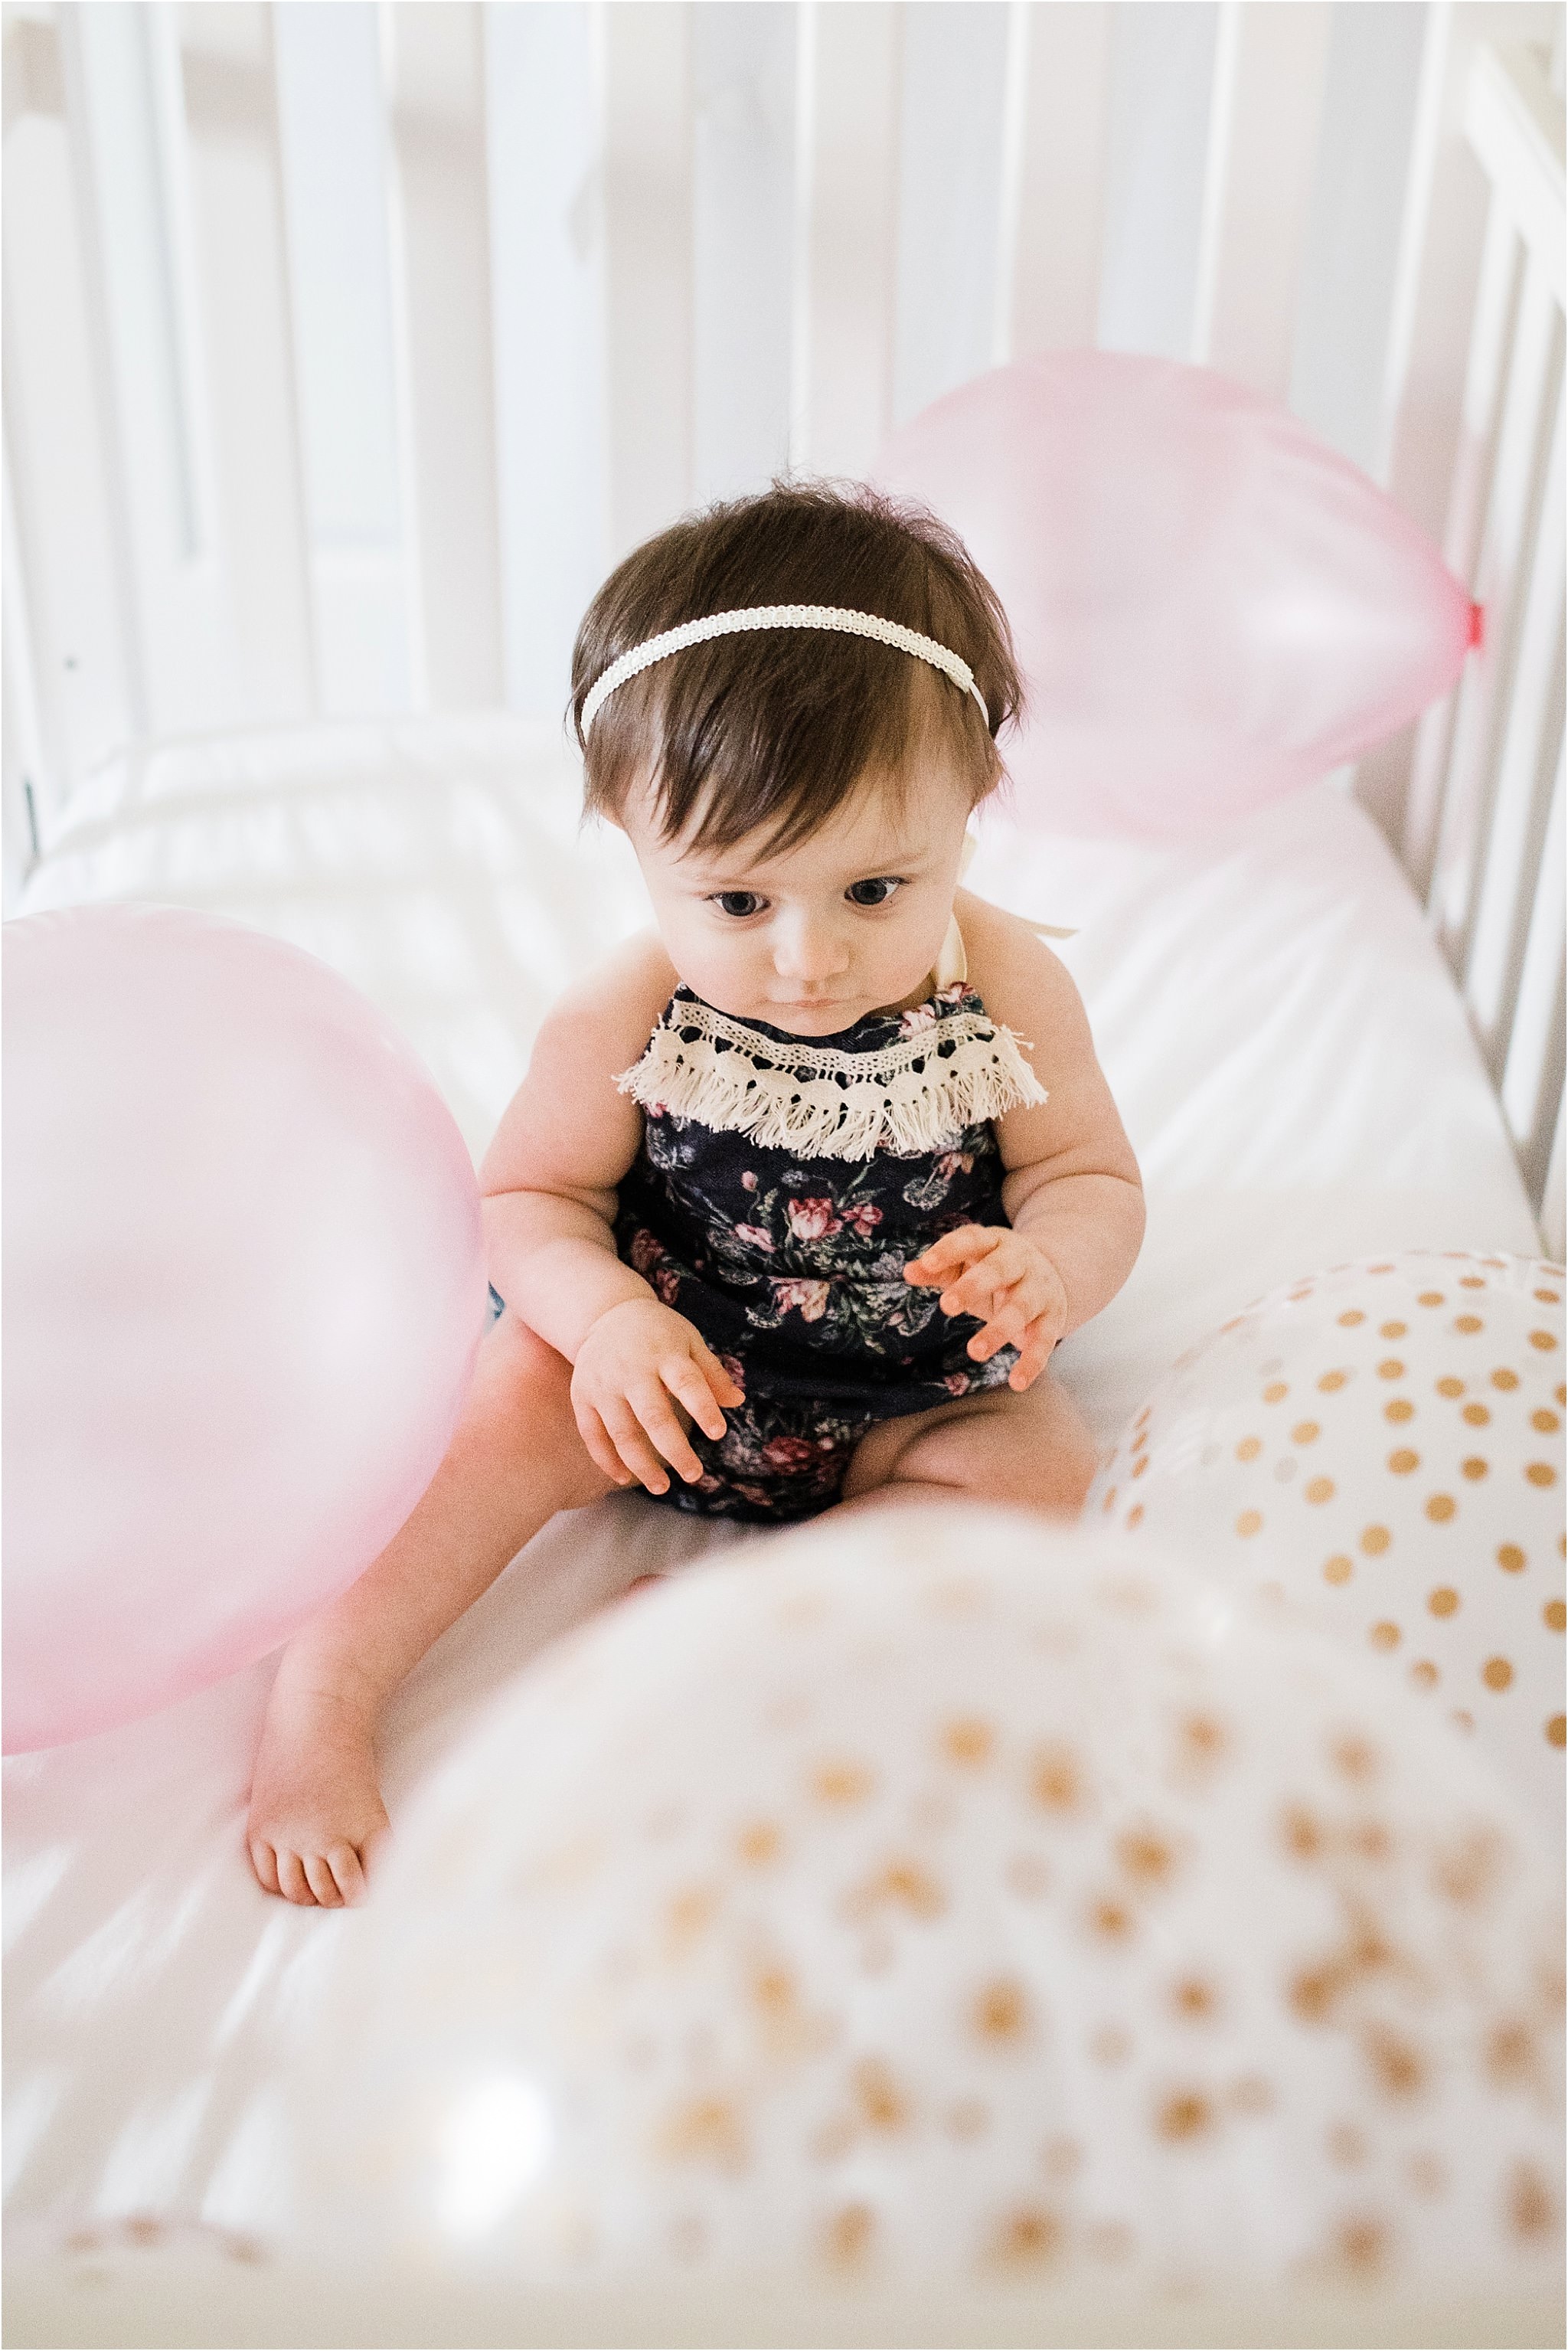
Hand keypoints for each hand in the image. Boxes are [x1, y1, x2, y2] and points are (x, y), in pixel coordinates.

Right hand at [571, 1299, 743, 1494]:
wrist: (605, 1313)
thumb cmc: (659, 1333)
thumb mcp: (689, 1341)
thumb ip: (712, 1373)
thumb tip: (738, 1402)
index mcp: (664, 1353)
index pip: (687, 1383)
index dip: (703, 1409)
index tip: (718, 1434)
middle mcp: (631, 1370)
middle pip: (654, 1416)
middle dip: (675, 1450)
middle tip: (694, 1475)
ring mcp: (603, 1384)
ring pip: (622, 1433)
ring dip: (642, 1465)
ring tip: (663, 1487)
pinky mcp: (583, 1396)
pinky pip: (592, 1435)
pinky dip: (607, 1460)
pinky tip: (625, 1478)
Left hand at [904, 1225, 1068, 1391]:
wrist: (1052, 1272)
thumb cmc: (993, 1271)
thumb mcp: (967, 1265)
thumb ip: (937, 1269)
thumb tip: (908, 1272)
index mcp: (993, 1242)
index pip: (970, 1240)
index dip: (949, 1250)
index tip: (928, 1264)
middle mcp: (1020, 1260)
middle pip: (998, 1270)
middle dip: (973, 1287)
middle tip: (946, 1307)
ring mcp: (1040, 1288)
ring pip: (1021, 1307)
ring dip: (999, 1330)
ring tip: (974, 1352)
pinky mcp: (1053, 1316)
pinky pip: (1045, 1340)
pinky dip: (1032, 1362)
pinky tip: (1017, 1383)